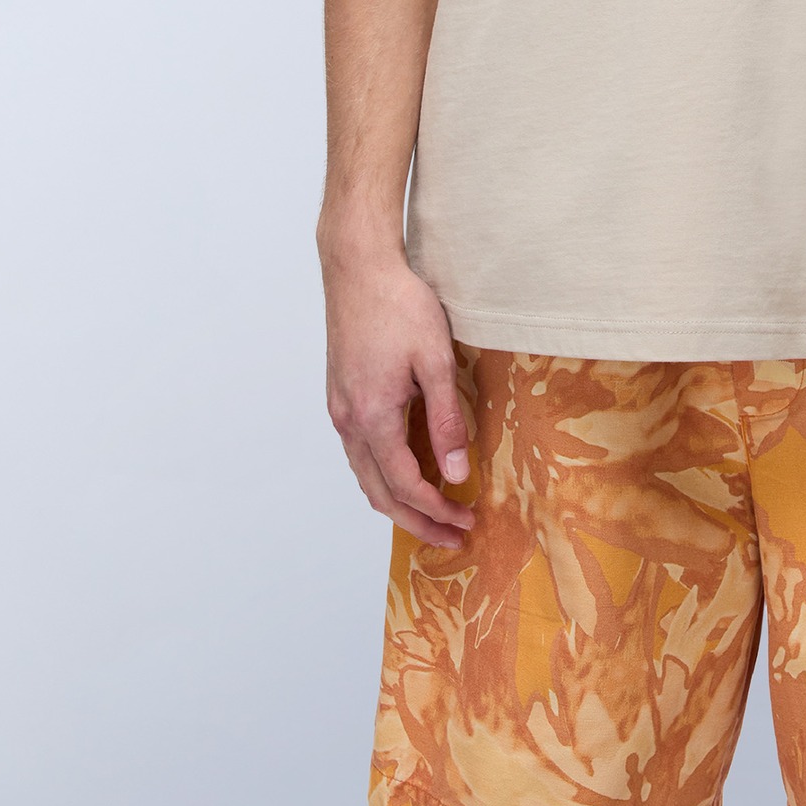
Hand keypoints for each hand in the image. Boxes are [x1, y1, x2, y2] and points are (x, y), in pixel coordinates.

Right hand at [321, 250, 475, 549]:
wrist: (358, 268)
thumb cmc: (399, 305)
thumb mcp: (436, 360)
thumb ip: (446, 421)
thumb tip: (456, 473)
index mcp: (373, 416)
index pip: (405, 484)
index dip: (436, 510)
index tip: (465, 521)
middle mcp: (349, 420)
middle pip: (379, 493)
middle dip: (416, 522)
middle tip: (451, 537)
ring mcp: (340, 410)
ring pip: (365, 476)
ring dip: (397, 503)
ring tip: (432, 515)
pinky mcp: (341, 397)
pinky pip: (359, 453)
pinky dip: (383, 476)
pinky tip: (406, 474)